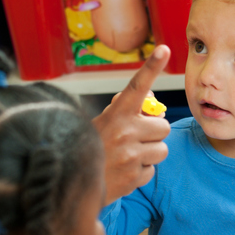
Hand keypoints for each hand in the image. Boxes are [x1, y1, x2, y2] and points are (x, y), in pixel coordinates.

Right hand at [93, 45, 171, 203]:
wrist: (70, 184)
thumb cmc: (90, 147)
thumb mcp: (102, 122)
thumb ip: (126, 110)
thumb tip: (153, 103)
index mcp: (115, 114)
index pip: (138, 86)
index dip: (152, 67)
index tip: (165, 49)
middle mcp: (125, 132)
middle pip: (163, 126)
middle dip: (153, 133)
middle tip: (134, 138)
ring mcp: (131, 156)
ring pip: (162, 149)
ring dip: (150, 152)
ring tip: (128, 155)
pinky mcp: (134, 177)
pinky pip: (152, 169)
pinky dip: (141, 170)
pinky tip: (124, 170)